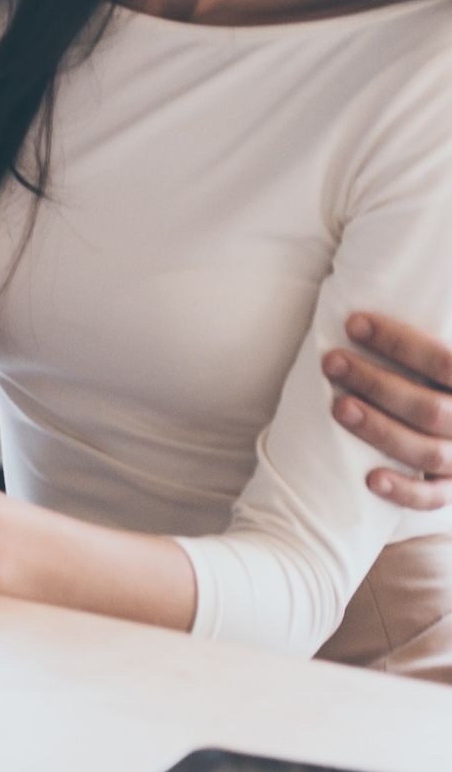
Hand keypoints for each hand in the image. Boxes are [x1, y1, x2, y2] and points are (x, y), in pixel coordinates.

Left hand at [325, 312, 451, 509]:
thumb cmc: (443, 383)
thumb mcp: (442, 364)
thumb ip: (434, 330)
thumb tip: (402, 274)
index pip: (445, 361)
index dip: (399, 342)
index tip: (353, 322)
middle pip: (430, 408)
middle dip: (378, 384)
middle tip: (331, 362)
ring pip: (429, 451)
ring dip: (381, 430)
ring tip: (338, 407)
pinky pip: (435, 497)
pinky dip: (405, 491)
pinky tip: (370, 478)